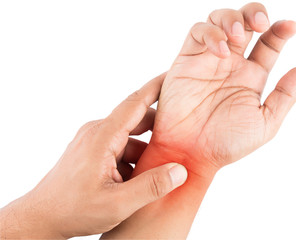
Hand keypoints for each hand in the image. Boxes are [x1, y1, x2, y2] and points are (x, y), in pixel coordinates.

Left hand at [0, 73, 187, 238]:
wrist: (43, 217)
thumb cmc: (72, 209)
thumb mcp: (117, 203)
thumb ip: (151, 186)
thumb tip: (179, 171)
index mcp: (102, 137)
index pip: (135, 103)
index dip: (157, 87)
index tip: (174, 75)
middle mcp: (97, 132)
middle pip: (136, 120)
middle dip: (159, 128)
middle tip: (181, 137)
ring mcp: (94, 141)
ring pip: (129, 137)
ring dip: (146, 149)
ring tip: (159, 168)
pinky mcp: (93, 151)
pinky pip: (120, 146)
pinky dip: (133, 158)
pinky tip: (138, 178)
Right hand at [150, 3, 295, 174]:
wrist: (191, 154)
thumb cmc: (226, 144)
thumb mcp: (265, 124)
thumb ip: (284, 96)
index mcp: (251, 77)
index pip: (268, 44)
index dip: (280, 31)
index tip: (291, 27)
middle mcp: (230, 65)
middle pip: (244, 23)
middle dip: (254, 13)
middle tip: (261, 23)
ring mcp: (208, 60)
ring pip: (219, 21)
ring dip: (232, 18)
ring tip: (239, 34)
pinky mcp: (186, 61)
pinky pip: (197, 34)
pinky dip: (210, 34)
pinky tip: (220, 51)